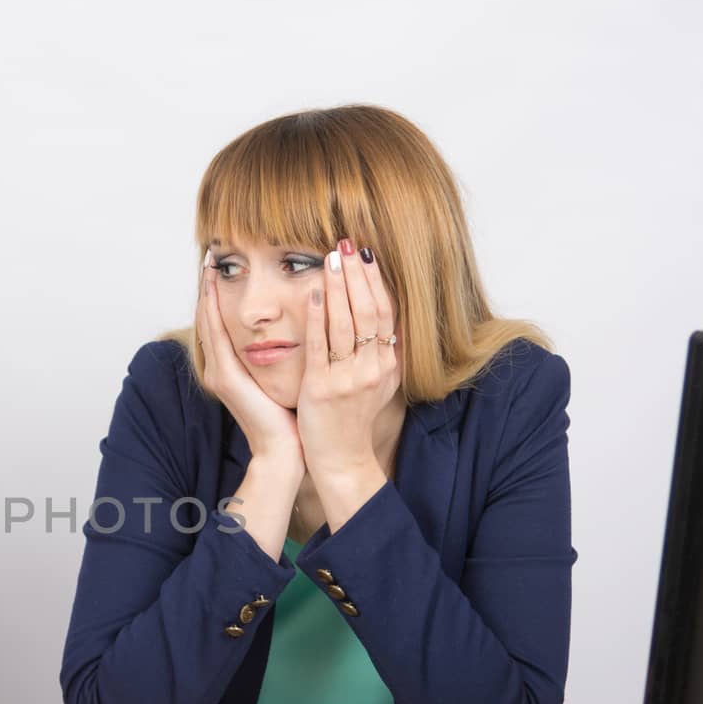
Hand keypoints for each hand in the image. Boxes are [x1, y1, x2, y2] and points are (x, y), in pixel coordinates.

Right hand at [197, 261, 302, 473]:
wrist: (284, 451)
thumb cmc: (289, 417)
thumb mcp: (281, 378)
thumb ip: (277, 356)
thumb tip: (291, 331)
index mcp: (230, 369)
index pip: (220, 324)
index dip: (217, 296)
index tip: (223, 268)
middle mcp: (218, 369)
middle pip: (208, 319)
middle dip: (207, 288)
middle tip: (210, 256)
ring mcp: (218, 373)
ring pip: (207, 323)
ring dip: (206, 293)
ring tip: (209, 265)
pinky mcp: (225, 378)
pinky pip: (216, 336)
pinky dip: (213, 310)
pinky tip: (216, 289)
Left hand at [296, 240, 401, 525]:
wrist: (341, 459)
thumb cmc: (353, 419)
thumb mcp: (380, 384)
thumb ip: (385, 353)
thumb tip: (389, 319)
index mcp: (387, 364)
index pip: (386, 312)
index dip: (377, 281)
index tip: (366, 254)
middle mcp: (372, 368)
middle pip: (369, 311)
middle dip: (357, 275)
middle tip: (347, 244)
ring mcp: (347, 379)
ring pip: (346, 323)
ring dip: (338, 287)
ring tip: (331, 258)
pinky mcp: (321, 389)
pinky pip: (320, 347)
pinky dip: (317, 318)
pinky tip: (312, 293)